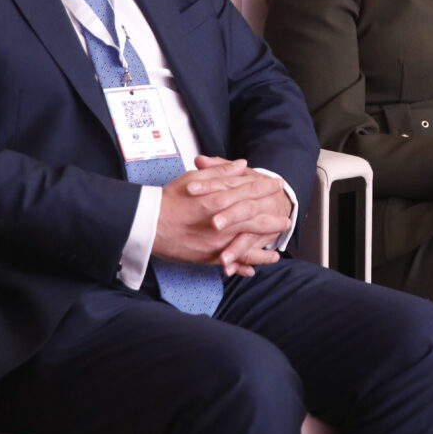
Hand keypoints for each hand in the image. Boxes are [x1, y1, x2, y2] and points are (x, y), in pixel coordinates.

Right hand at [152, 157, 290, 275]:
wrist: (146, 224)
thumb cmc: (168, 199)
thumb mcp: (193, 177)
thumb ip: (220, 171)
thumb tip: (241, 165)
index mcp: (217, 199)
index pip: (248, 191)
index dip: (264, 188)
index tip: (276, 185)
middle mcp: (220, 222)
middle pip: (253, 218)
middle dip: (272, 218)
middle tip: (286, 217)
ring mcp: (215, 241)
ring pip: (246, 244)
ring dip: (263, 246)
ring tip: (277, 249)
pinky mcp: (206, 256)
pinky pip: (230, 262)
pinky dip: (242, 266)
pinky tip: (253, 269)